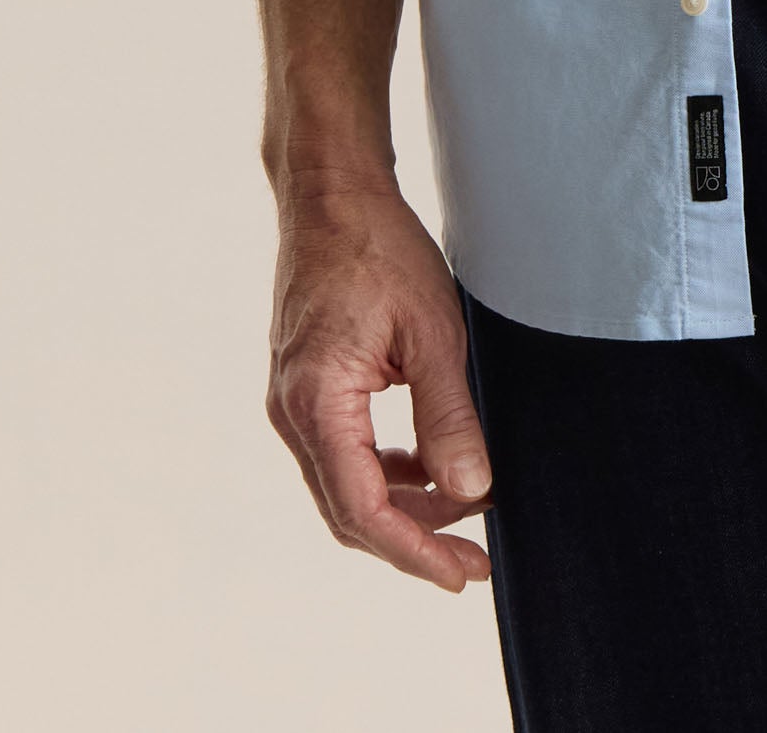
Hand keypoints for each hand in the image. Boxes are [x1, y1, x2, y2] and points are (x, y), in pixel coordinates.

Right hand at [265, 176, 493, 589]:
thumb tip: (472, 489)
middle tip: (474, 561)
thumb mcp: (433, 331)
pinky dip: (386, 470)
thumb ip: (449, 415)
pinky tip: (430, 467)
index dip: (415, 551)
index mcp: (318, 401)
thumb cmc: (379, 247)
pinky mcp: (305, 386)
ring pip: (345, 484)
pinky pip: (343, 451)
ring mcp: (292, 400)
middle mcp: (292, 411)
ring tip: (466, 512)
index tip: (462, 574)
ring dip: (403, 507)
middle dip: (413, 541)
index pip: (363, 508)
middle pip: (349, 509)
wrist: (332, 193)